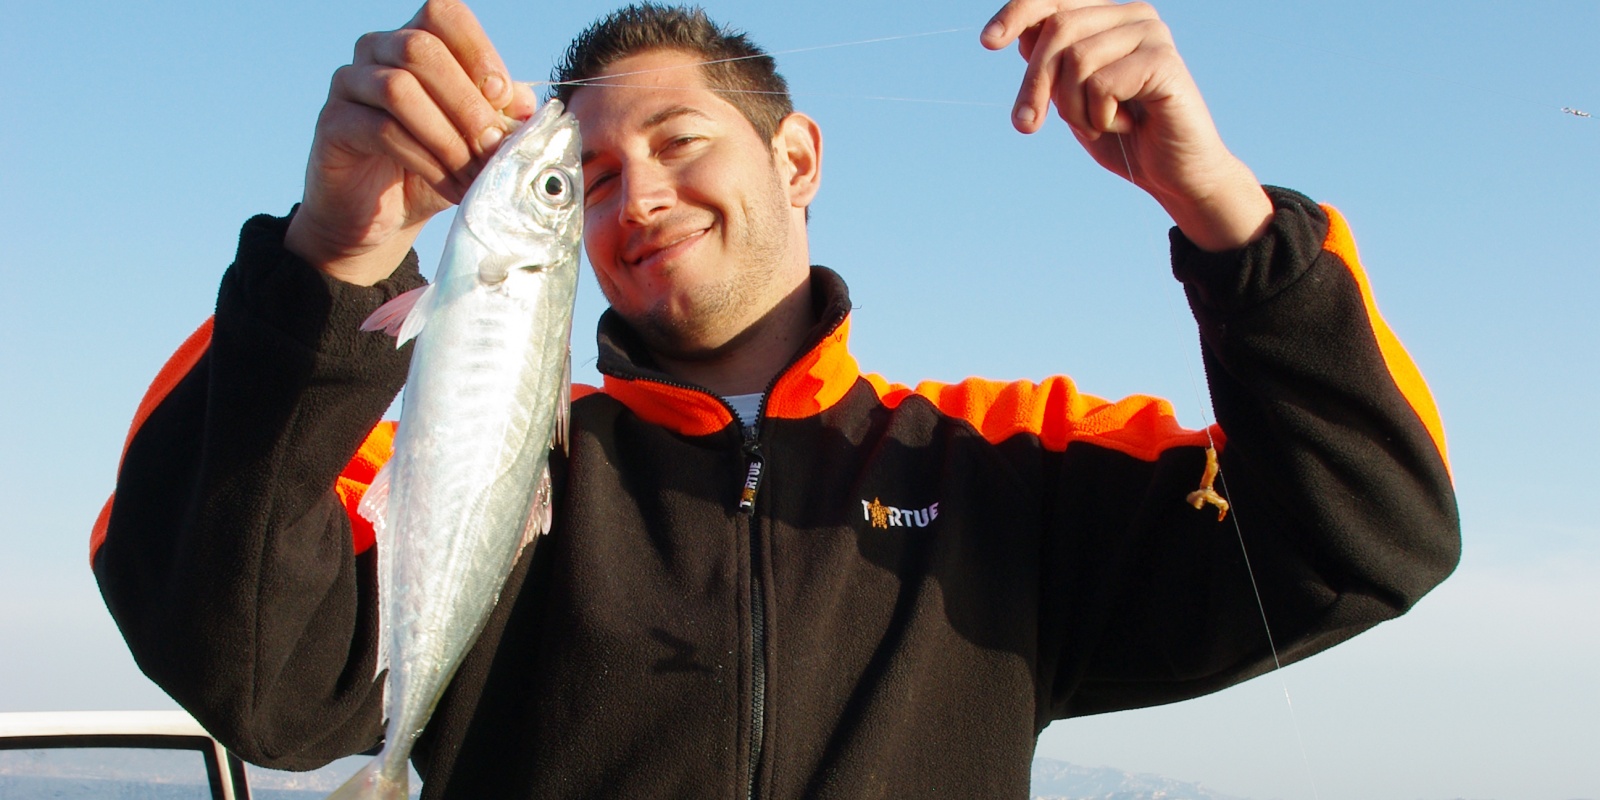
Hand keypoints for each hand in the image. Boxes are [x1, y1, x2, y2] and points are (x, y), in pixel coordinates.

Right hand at [285, 0, 538, 284]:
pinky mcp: (333, 123)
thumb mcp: (477, 138)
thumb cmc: (435, 165)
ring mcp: (349, 82)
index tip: (501, 97)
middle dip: (467, 104)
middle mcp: (376, 49)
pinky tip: (451, 187)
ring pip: (399, 89)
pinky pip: (381, 130)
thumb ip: (502, 113)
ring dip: (447, 136)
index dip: (478, 51)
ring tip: (472, 174)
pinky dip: (426, 161)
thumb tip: (526, 104)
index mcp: (416, 39)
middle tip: (492, 149)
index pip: (444, 15)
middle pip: (421, 49)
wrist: (385, 214)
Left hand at [980, 0, 1271, 250]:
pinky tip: (1125, 125)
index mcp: (1108, 17)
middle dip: (1034, 84)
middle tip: (1027, 125)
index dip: (1018, 12)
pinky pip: (1102, 83)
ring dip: (1073, 107)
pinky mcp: (1164, 61)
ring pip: (1076, 59)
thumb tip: (1017, 34)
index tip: (988, 42)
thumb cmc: (1122, 137)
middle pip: (1057, 30)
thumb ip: (1051, 66)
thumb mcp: (1072, 99)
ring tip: (1098, 125)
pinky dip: (1100, 116)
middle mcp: (1132, 15)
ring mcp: (1151, 34)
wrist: (1174, 176)